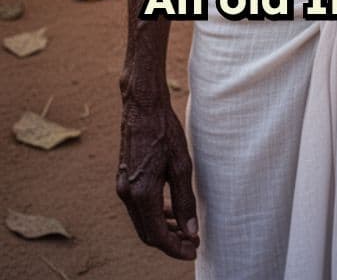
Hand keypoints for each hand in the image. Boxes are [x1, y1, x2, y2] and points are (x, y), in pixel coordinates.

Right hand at [117, 97, 198, 260]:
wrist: (142, 106)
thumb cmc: (164, 131)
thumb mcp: (181, 165)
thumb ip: (184, 200)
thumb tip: (190, 229)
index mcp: (141, 193)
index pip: (157, 235)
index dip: (175, 248)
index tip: (193, 250)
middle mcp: (127, 194)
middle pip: (148, 233)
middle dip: (170, 242)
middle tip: (192, 242)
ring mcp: (123, 187)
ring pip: (142, 221)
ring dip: (162, 229)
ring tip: (185, 229)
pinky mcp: (124, 179)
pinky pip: (138, 207)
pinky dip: (154, 215)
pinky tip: (170, 210)